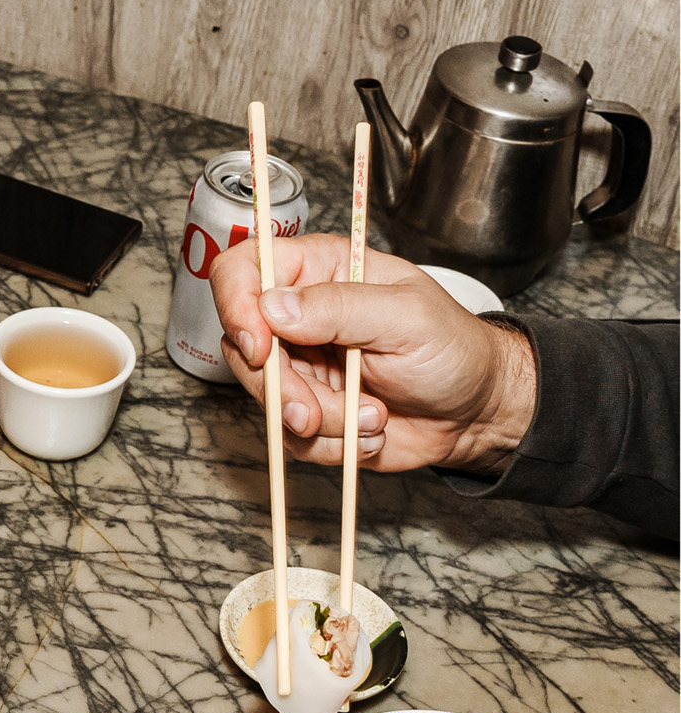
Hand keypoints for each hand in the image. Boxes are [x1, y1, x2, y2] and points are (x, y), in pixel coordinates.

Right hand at [211, 234, 534, 475]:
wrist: (476, 411)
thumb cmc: (454, 349)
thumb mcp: (406, 316)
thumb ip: (340, 306)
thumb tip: (273, 306)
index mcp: (320, 271)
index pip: (243, 269)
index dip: (236, 305)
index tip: (261, 348)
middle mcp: (300, 317)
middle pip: (243, 346)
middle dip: (284, 389)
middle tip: (318, 410)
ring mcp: (300, 366)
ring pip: (266, 398)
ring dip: (318, 421)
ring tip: (373, 416)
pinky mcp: (306, 409)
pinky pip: (289, 436)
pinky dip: (331, 443)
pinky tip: (371, 430)